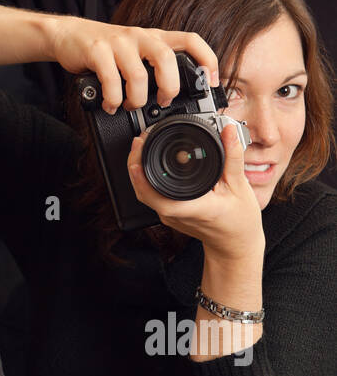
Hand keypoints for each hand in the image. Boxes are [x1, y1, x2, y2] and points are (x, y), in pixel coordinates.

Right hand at [46, 19, 219, 111]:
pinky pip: (110, 79)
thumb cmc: (107, 50)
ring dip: (136, 98)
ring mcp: (118, 42)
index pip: (191, 40)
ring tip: (129, 105)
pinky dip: (112, 99)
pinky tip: (110, 104)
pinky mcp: (96, 50)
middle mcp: (140, 37)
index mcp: (155, 38)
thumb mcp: (137, 52)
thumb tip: (178, 97)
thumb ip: (155, 68)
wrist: (69, 35)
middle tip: (163, 101)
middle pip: (167, 58)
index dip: (208, 60)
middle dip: (169, 87)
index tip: (211, 83)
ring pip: (138, 74)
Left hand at [127, 122, 264, 260]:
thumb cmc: (240, 220)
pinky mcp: (169, 215)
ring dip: (139, 171)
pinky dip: (146, 178)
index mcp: (195, 209)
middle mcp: (177, 215)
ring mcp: (170, 217)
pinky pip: (151, 196)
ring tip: (142, 146)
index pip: (161, 198)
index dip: (143, 180)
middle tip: (140, 140)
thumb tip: (228, 131)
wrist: (235, 244)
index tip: (137, 159)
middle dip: (136, 164)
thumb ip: (232, 157)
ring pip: (145, 194)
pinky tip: (149, 162)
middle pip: (145, 193)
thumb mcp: (240, 186)